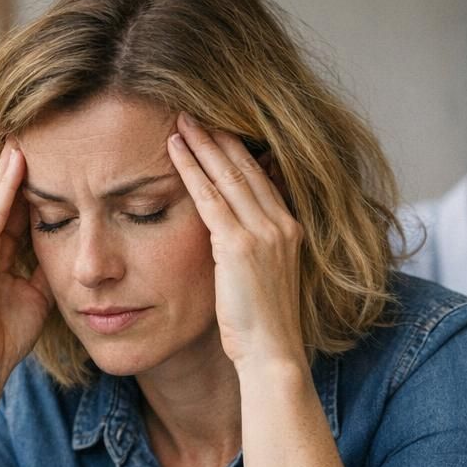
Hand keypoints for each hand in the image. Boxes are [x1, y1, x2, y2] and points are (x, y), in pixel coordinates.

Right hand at [0, 141, 53, 380]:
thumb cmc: (7, 336)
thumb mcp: (37, 294)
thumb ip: (46, 269)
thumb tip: (70, 251)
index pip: (14, 211)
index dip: (31, 186)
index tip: (52, 160)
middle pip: (1, 199)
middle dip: (18, 169)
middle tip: (34, 134)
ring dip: (10, 170)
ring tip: (25, 139)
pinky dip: (5, 192)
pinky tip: (19, 168)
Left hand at [166, 112, 304, 370]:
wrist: (272, 353)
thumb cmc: (263, 326)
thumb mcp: (265, 280)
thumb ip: (254, 251)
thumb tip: (233, 237)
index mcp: (291, 231)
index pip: (263, 179)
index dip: (239, 153)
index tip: (218, 131)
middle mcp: (282, 225)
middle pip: (247, 168)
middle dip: (219, 138)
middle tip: (194, 113)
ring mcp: (264, 233)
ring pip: (228, 176)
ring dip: (203, 144)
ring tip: (181, 120)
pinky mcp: (240, 246)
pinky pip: (210, 198)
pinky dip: (191, 170)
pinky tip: (175, 149)